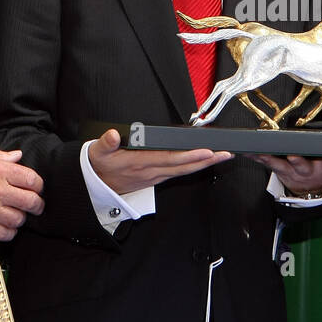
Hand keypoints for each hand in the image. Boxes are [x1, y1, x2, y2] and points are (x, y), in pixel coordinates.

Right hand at [0, 150, 44, 241]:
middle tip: (36, 205)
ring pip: (20, 219)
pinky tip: (3, 224)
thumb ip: (0, 157)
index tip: (37, 188)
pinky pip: (6, 233)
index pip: (32, 179)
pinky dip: (8, 231)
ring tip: (14, 213)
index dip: (38, 185)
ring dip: (19, 217)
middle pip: (31, 201)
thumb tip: (17, 155)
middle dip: (37, 204)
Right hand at [87, 127, 230, 195]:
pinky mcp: (157, 178)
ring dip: (204, 164)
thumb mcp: (97, 152)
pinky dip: (195, 167)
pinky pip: (180, 173)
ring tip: (222, 156)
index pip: (169, 159)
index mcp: (140, 163)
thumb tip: (112, 135)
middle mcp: (151, 171)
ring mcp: (156, 176)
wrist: (96, 186)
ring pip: (185, 171)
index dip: (188, 156)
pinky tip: (205, 162)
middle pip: (184, 167)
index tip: (205, 151)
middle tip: (225, 153)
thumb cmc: (100, 165)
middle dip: (206, 160)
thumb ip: (106, 142)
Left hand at [251, 154, 321, 196]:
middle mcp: (309, 169)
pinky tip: (245, 150)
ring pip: (283, 163)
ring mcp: (292, 168)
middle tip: (296, 156)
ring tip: (266, 151)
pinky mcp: (278, 166)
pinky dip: (254, 154)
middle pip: (305, 164)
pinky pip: (265, 160)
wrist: (307, 188)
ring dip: (273, 158)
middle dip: (300, 160)